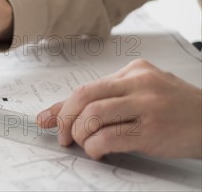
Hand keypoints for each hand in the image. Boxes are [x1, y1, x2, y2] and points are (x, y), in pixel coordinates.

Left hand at [37, 59, 201, 158]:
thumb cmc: (176, 110)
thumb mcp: (142, 94)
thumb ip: (107, 99)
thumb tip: (63, 113)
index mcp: (133, 71)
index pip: (87, 87)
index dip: (63, 107)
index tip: (46, 120)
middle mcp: (138, 83)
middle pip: (84, 96)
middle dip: (66, 119)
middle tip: (63, 136)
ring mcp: (146, 106)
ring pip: (93, 115)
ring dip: (81, 135)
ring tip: (84, 145)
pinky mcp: (152, 130)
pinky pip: (110, 137)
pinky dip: (96, 147)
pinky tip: (98, 152)